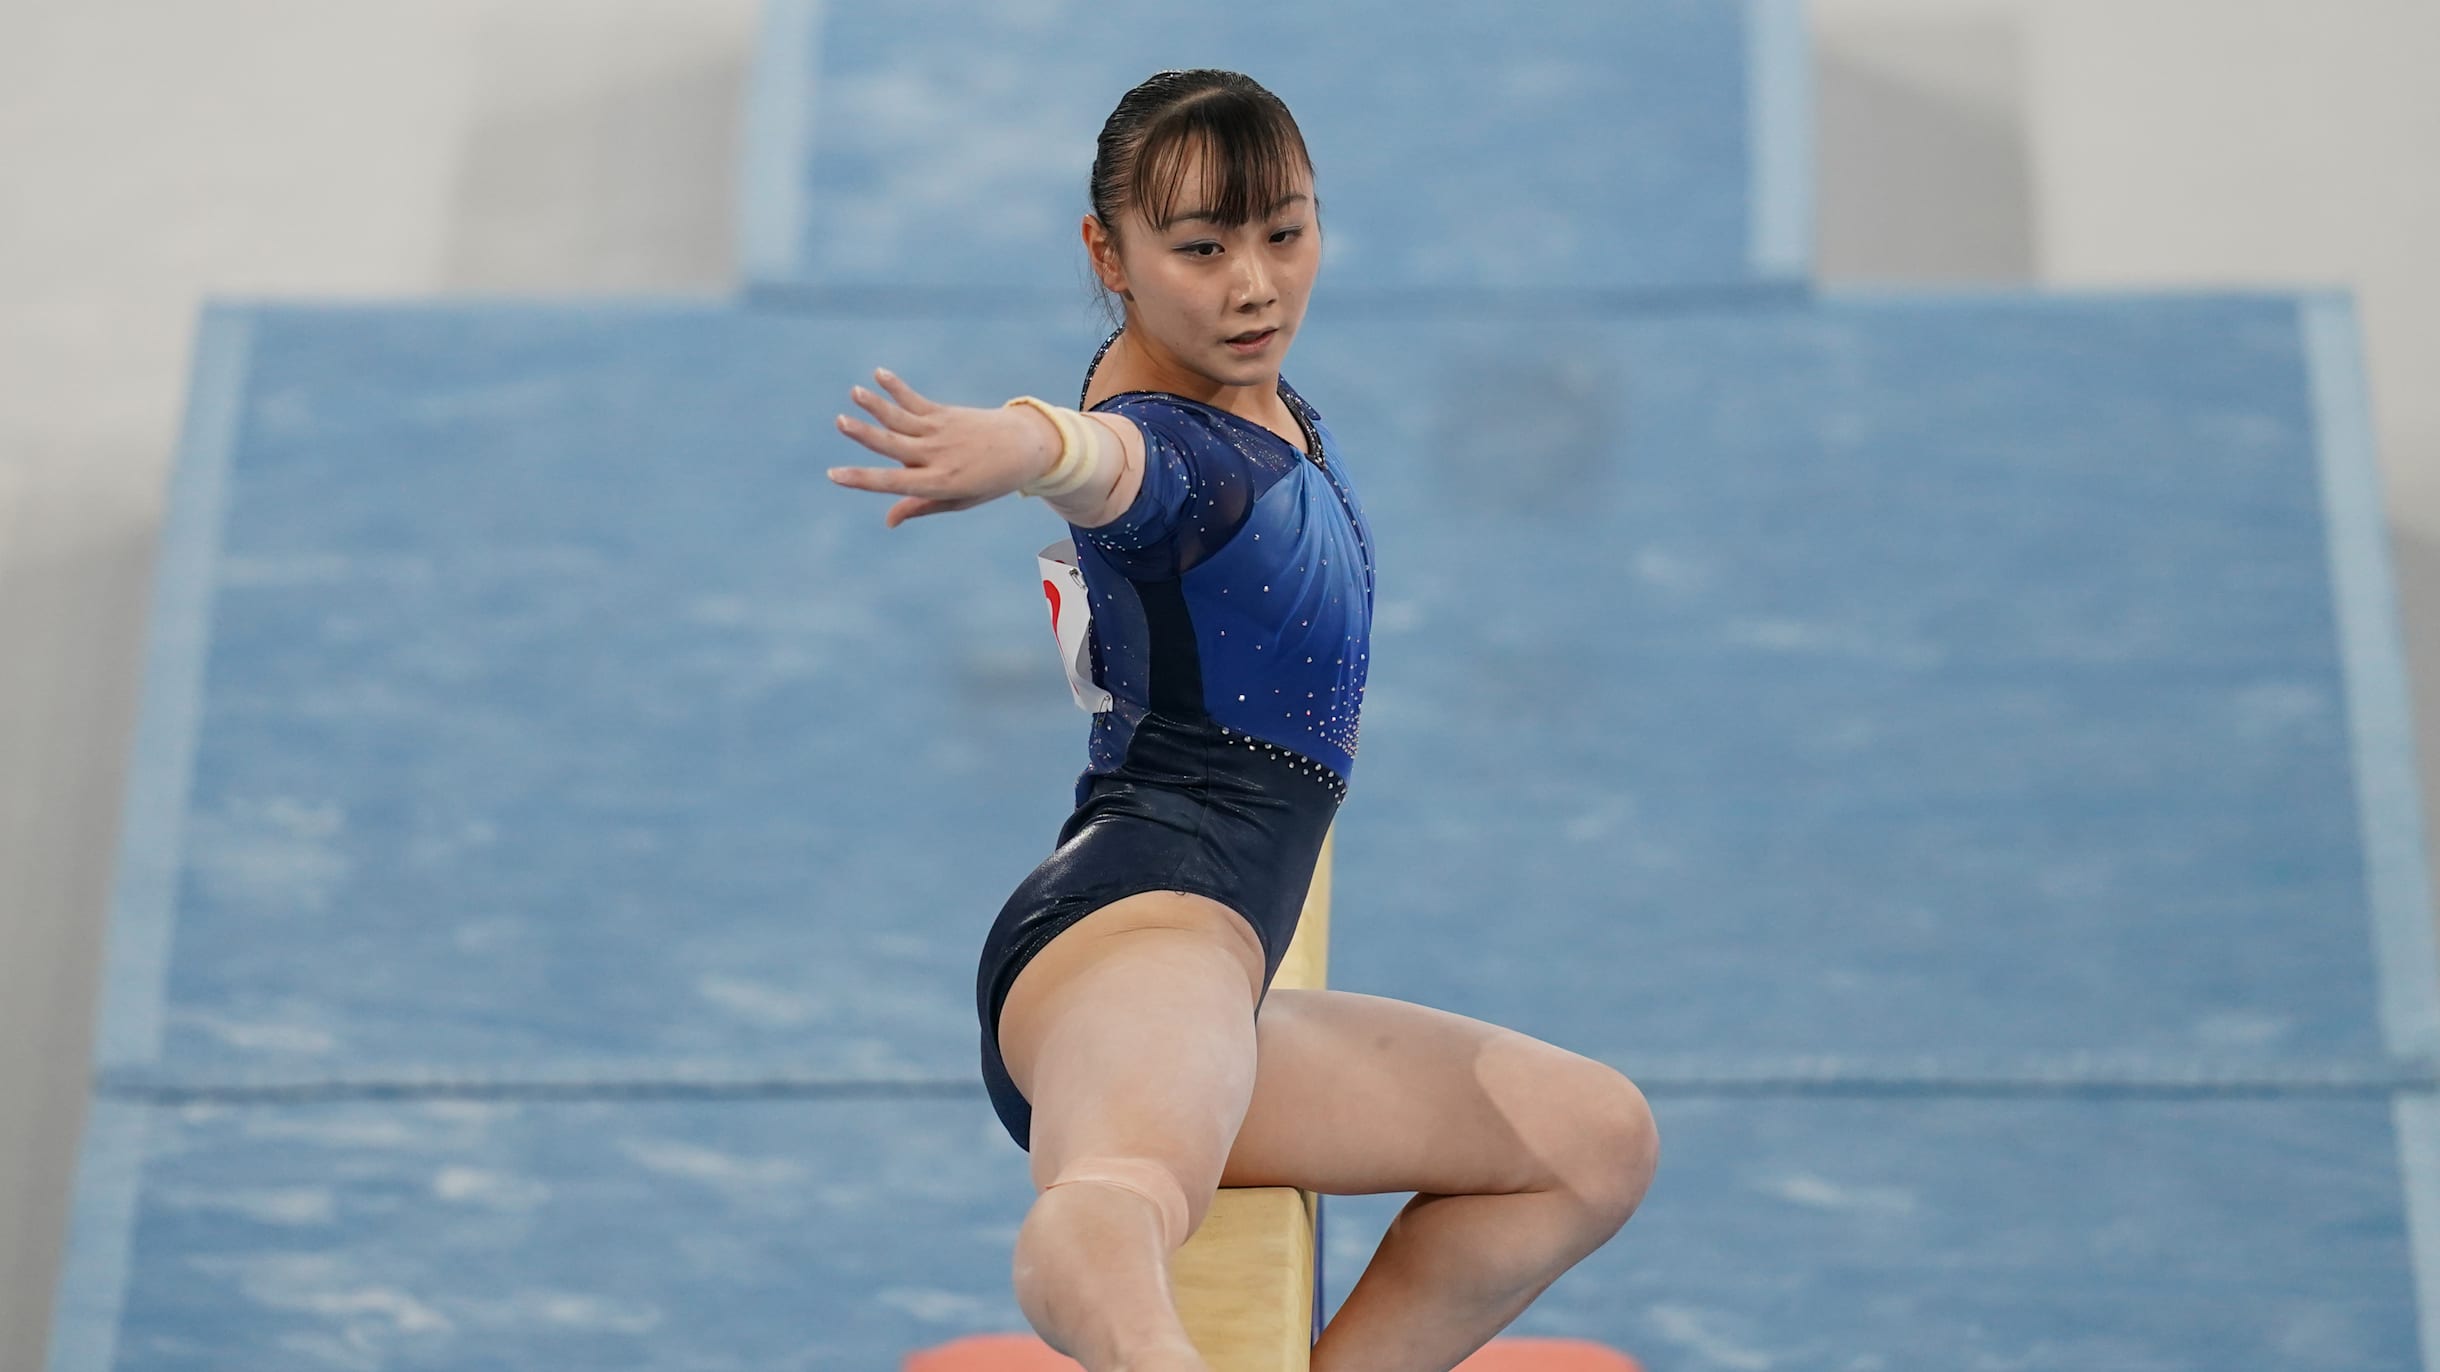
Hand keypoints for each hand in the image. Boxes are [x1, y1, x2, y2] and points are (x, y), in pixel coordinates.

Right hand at [826, 367, 1043, 526]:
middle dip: (864, 434)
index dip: (861, 480)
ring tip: (854, 393)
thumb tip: (888, 520)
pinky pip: (915, 401)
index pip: (892, 482)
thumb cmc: (989, 481)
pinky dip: (897, 388)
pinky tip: (879, 374)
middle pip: (893, 444)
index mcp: (939, 483)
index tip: (834, 474)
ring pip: (900, 418)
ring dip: (876, 405)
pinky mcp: (945, 414)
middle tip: (840, 422)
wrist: (1025, 448)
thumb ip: (921, 506)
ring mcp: (940, 432)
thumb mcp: (959, 500)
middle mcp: (937, 456)